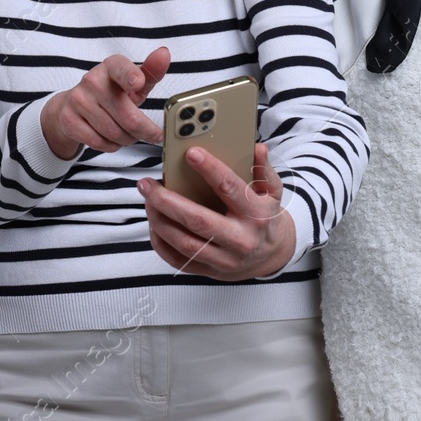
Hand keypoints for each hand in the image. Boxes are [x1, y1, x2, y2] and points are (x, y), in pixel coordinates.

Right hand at [40, 46, 170, 158]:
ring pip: (114, 133)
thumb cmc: (111, 93)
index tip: (138, 83)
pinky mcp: (68, 119)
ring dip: (128, 139)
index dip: (130, 76)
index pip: (121, 69)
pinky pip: (99, 142)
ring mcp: (78, 100)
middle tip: (153, 135)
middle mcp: (92, 80)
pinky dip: (111, 145)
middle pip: (127, 116)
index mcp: (111, 67)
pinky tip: (112, 138)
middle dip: (144, 131)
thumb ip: (151, 71)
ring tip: (129, 134)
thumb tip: (164, 54)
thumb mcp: (133, 82)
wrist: (73, 105)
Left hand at [139, 142, 295, 280]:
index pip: (229, 188)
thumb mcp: (272, 191)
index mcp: (255, 215)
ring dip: (159, 220)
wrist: (272, 256)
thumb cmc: (265, 218)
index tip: (190, 153)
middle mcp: (240, 239)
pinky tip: (154, 223)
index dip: (209, 169)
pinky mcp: (209, 271)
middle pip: (197, 220)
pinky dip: (160, 242)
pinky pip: (178, 260)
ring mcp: (224, 259)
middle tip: (148, 184)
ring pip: (183, 242)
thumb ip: (263, 169)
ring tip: (147, 200)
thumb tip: (258, 148)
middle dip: (167, 200)